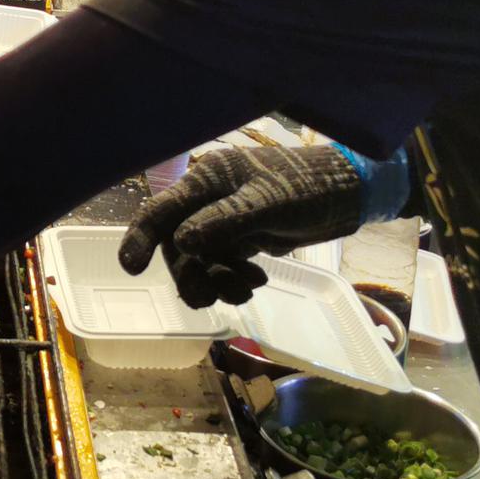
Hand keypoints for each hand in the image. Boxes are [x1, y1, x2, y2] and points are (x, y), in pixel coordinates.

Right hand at [117, 147, 364, 306]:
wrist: (348, 193)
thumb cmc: (308, 188)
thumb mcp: (268, 204)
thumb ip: (224, 222)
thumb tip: (182, 243)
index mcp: (207, 179)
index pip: (162, 209)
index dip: (141, 236)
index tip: (131, 269)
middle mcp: (208, 198)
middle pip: (178, 243)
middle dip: (191, 273)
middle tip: (209, 299)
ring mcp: (224, 217)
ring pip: (201, 258)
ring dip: (215, 279)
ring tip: (245, 290)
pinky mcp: (242, 234)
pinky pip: (222, 262)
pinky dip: (233, 277)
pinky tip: (257, 281)